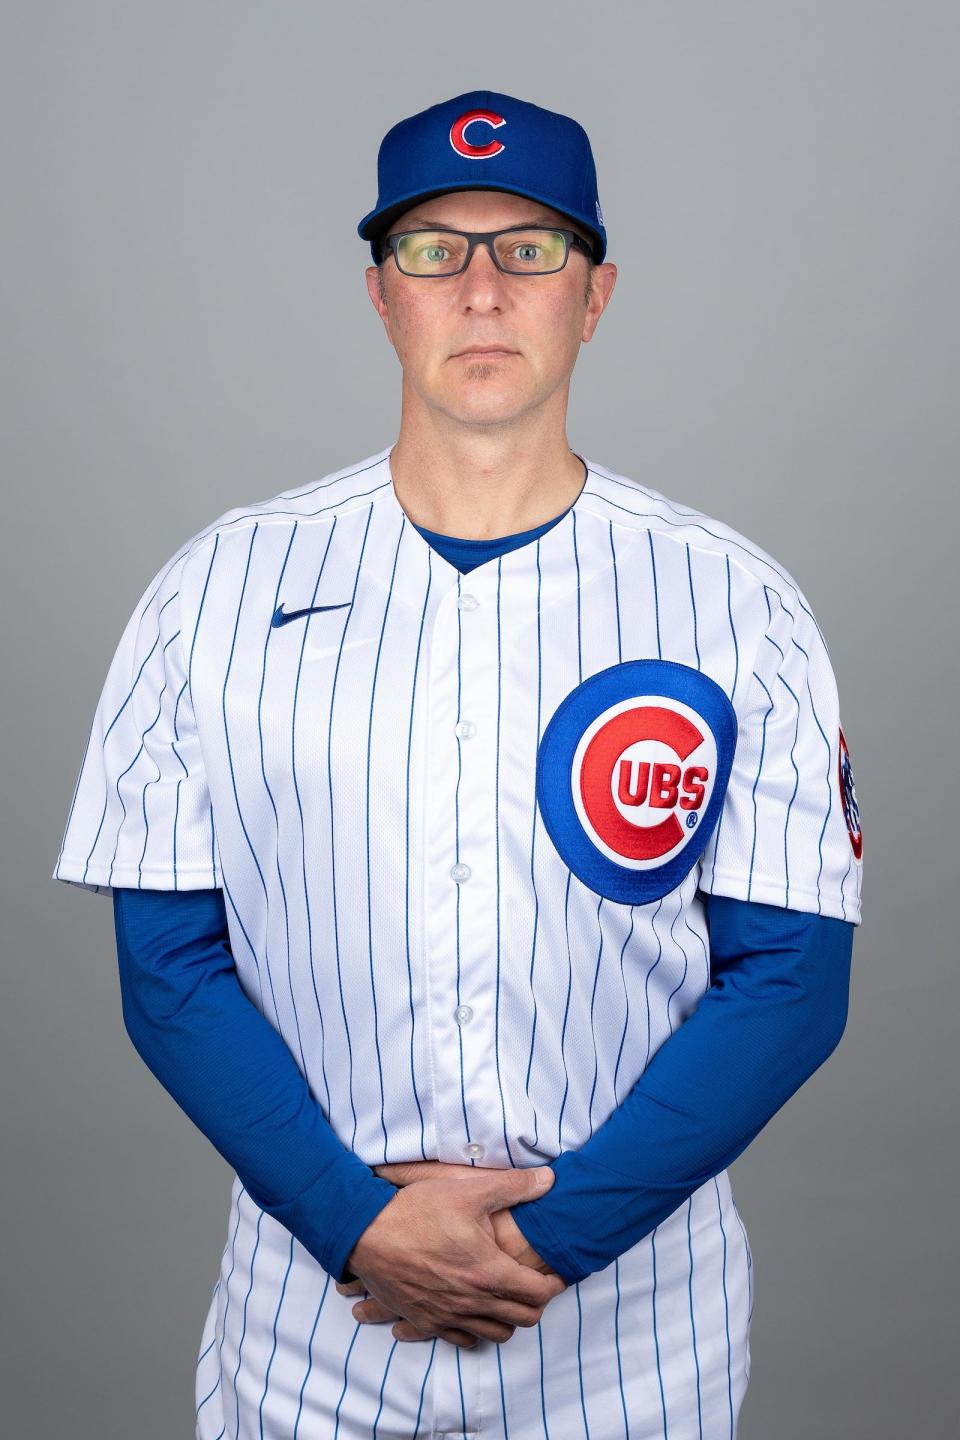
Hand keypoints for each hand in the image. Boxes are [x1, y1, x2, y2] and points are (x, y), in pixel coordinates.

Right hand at [336, 1160, 565, 1347]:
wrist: (366, 1233)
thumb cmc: (417, 1210)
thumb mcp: (468, 1190)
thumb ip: (513, 1186)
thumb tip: (549, 1180)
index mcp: (488, 1272)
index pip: (538, 1293)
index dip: (555, 1284)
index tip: (558, 1274)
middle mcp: (472, 1302)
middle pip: (522, 1319)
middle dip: (536, 1304)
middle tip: (536, 1286)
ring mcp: (448, 1316)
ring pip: (495, 1334)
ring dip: (508, 1319)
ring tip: (508, 1298)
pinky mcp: (425, 1321)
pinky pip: (461, 1340)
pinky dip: (474, 1331)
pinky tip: (473, 1312)